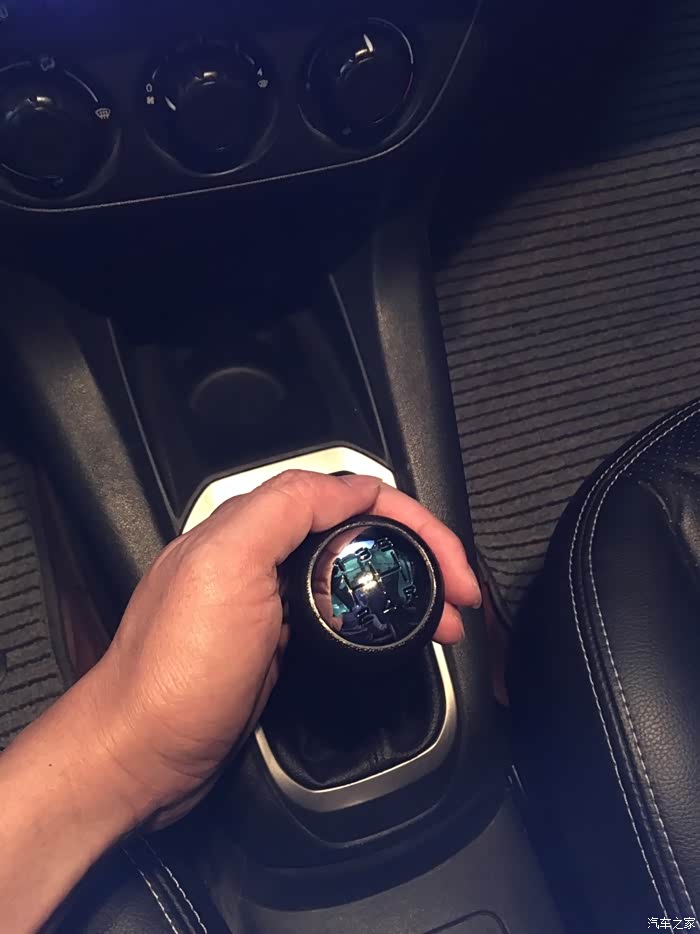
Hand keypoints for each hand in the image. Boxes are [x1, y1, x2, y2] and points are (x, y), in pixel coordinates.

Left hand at [83, 471, 480, 828]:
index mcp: (250, 527)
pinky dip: (381, 620)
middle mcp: (261, 556)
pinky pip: (341, 614)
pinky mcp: (278, 643)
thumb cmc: (174, 672)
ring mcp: (270, 602)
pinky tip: (401, 635)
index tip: (449, 559)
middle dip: (421, 553)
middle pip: (360, 533)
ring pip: (356, 573)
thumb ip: (284, 510)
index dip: (410, 520)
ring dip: (409, 588)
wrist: (141, 756)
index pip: (349, 497)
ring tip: (446, 619)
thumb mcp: (226, 567)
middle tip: (460, 591)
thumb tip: (352, 485)